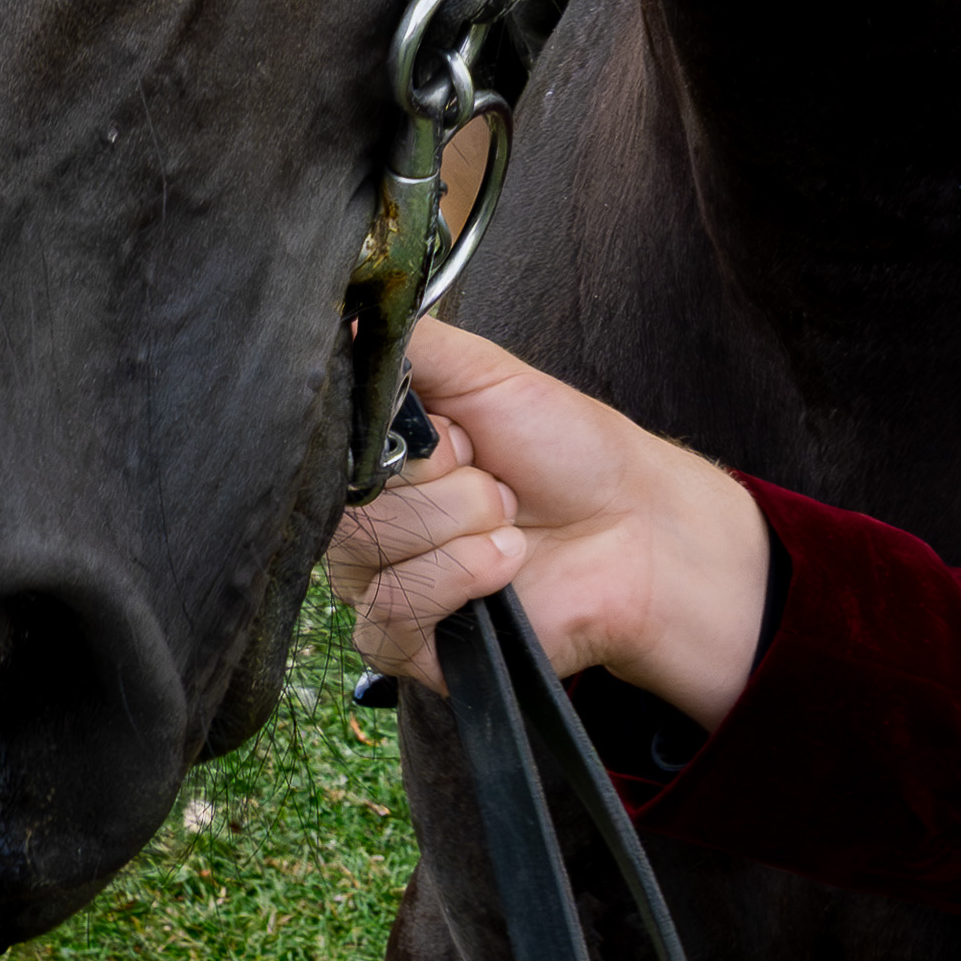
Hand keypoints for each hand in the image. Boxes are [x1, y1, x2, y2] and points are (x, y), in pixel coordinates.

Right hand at [320, 315, 774, 728]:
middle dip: (441, 485)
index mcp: (376, 460)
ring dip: (459, 527)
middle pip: (346, 506)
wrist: (633, 524)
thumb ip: (410, 343)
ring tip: (509, 519)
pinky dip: (458, 577)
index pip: (327, 450)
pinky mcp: (409, 647)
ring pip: (368, 557)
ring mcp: (384, 586)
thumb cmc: (565, 447)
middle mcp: (368, 523)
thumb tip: (342, 312)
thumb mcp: (485, 371)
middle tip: (495, 478)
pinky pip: (390, 615)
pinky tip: (506, 563)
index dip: (393, 439)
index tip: (457, 432)